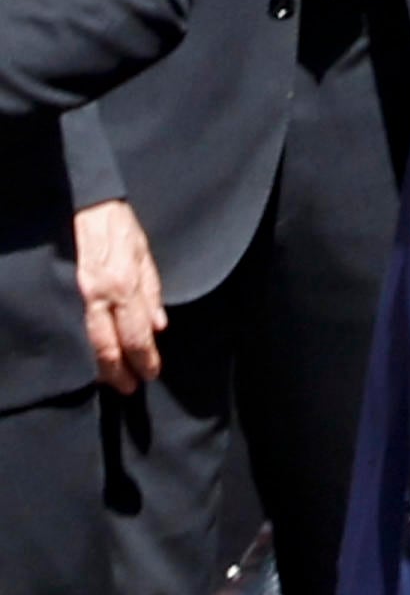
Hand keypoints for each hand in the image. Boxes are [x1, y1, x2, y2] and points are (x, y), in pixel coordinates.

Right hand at [74, 198, 164, 394]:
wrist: (84, 206)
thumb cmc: (119, 228)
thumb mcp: (146, 256)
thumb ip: (152, 292)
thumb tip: (159, 326)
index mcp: (123, 286)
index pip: (136, 335)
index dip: (144, 359)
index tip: (151, 374)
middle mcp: (99, 295)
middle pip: (107, 345)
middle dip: (119, 371)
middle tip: (129, 388)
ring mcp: (77, 295)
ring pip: (87, 340)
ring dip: (100, 365)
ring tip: (111, 379)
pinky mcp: (65, 291)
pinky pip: (75, 326)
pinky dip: (84, 346)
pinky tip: (90, 357)